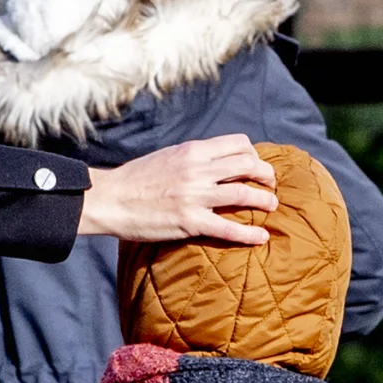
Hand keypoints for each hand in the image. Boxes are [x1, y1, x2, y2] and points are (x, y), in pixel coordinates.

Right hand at [77, 136, 277, 245]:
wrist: (110, 199)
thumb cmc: (136, 179)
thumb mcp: (168, 157)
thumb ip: (193, 158)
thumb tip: (215, 161)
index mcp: (193, 151)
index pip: (239, 144)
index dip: (254, 155)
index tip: (254, 166)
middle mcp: (198, 170)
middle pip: (249, 166)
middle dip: (266, 175)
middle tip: (271, 186)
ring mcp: (195, 196)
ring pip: (245, 194)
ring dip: (265, 201)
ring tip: (272, 206)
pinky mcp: (190, 222)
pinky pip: (229, 228)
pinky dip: (250, 233)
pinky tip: (262, 237)